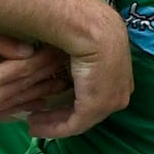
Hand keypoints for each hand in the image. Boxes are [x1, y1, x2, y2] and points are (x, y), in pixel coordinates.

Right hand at [0, 21, 70, 122]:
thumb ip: (4, 43)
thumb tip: (32, 51)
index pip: (26, 69)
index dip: (46, 58)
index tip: (61, 48)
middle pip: (28, 86)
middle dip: (49, 73)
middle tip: (68, 62)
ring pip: (22, 102)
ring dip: (43, 91)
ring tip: (63, 80)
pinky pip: (9, 112)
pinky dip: (28, 104)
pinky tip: (44, 99)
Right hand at [30, 4, 132, 138]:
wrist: (90, 26)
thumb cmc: (84, 25)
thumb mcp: (85, 44)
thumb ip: (79, 58)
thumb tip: (64, 62)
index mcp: (121, 73)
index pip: (95, 94)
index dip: (73, 101)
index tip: (52, 102)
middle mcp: (120, 91)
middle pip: (87, 110)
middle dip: (61, 116)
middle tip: (38, 118)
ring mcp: (110, 101)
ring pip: (79, 120)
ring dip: (53, 123)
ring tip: (32, 124)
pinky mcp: (95, 107)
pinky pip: (71, 125)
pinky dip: (52, 128)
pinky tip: (34, 126)